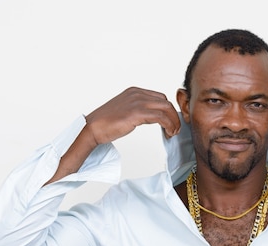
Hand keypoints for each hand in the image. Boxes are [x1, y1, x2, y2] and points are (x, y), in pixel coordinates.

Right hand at [45, 87, 179, 185]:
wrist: (93, 128)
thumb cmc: (107, 123)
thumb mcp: (126, 110)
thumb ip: (139, 109)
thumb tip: (152, 116)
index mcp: (134, 91)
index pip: (160, 97)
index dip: (168, 110)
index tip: (171, 122)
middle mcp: (137, 94)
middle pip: (166, 102)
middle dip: (174, 116)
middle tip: (175, 129)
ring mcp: (137, 102)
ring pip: (166, 108)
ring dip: (173, 121)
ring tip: (172, 132)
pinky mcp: (137, 113)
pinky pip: (161, 117)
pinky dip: (169, 125)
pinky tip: (168, 132)